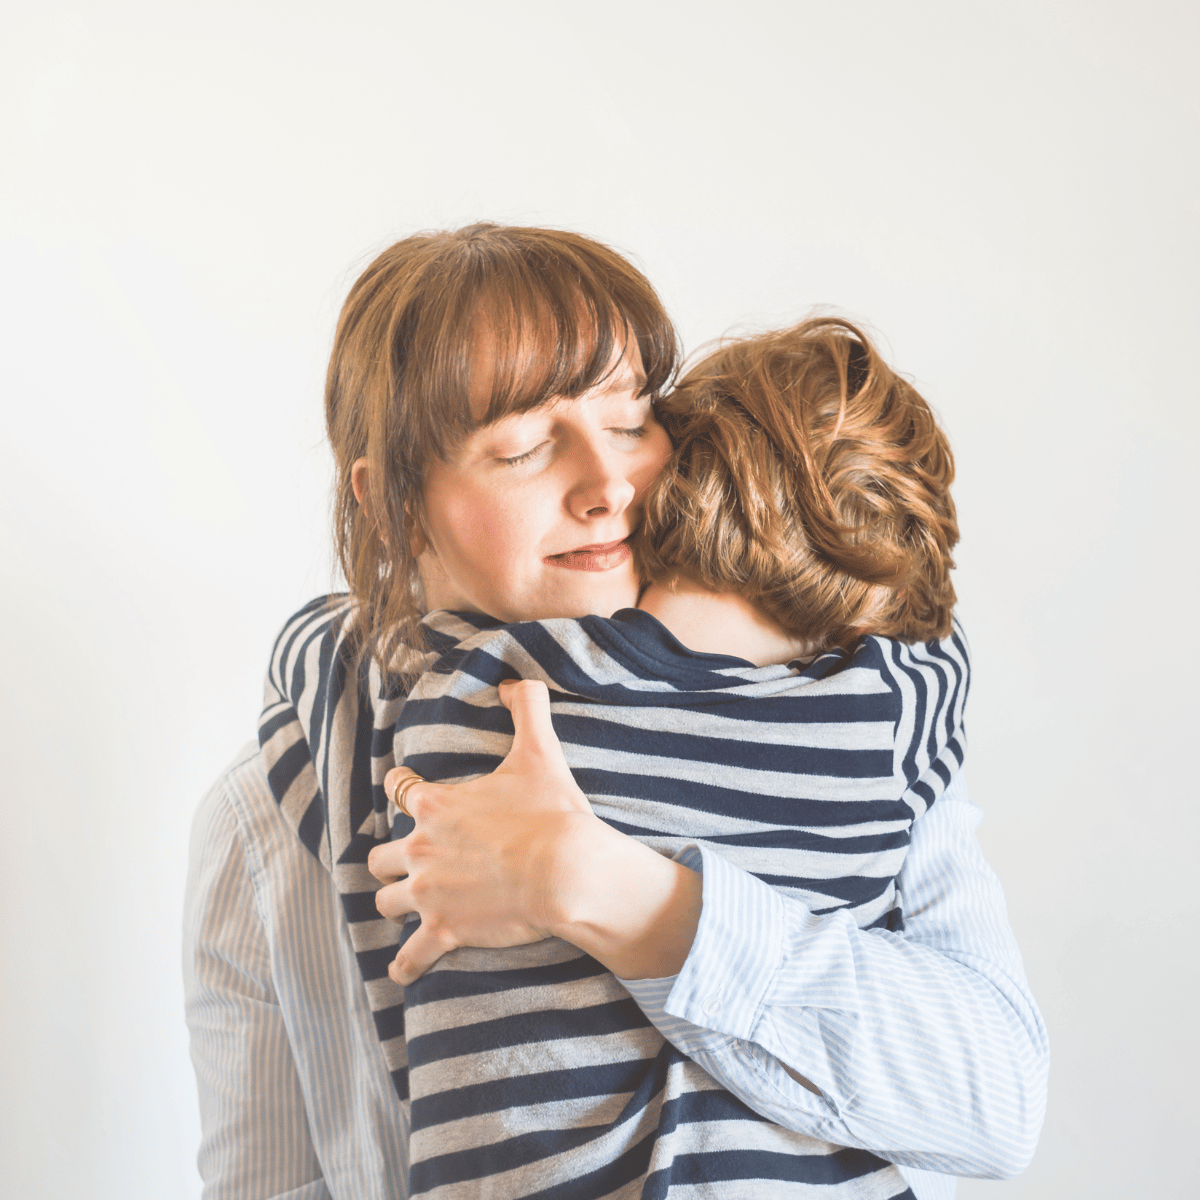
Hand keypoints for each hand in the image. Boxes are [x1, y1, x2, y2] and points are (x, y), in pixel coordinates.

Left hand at [368, 679, 596, 984]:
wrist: (567, 871)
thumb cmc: (551, 812)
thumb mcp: (540, 751)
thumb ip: (527, 708)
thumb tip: (515, 681)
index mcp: (435, 806)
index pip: (398, 791)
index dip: (400, 788)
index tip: (402, 790)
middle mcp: (421, 849)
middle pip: (381, 855)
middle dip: (389, 858)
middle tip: (405, 861)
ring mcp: (429, 893)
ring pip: (387, 900)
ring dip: (394, 901)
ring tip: (403, 906)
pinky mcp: (444, 930)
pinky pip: (411, 955)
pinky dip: (405, 964)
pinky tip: (401, 969)